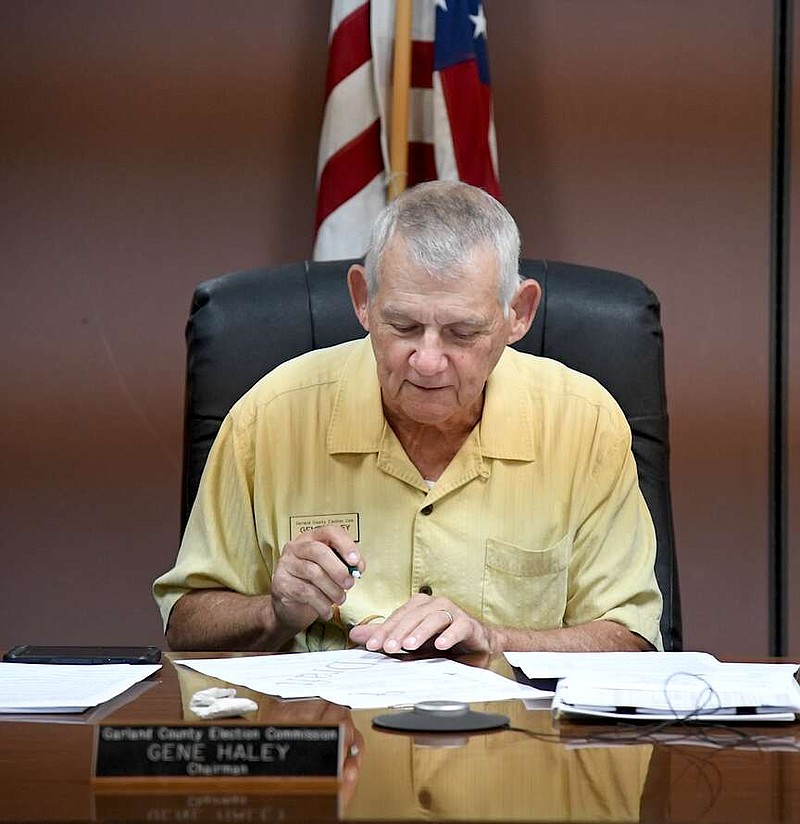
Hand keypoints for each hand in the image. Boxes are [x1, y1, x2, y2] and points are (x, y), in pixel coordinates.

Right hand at [270, 526, 364, 634]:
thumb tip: (357, 566)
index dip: (346, 545)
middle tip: (349, 584)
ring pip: (314, 573)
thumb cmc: (314, 584)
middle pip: (319, 551)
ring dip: (332, 589)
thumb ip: (345, 564)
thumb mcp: (331, 570)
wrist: (290, 608)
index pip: (330, 532)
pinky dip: (322, 604)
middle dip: (339, 570)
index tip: (356, 561)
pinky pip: (306, 592)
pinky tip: (327, 610)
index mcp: (312, 538)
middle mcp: (296, 547)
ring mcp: (286, 565)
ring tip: (340, 599)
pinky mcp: (281, 584)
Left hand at [348, 593, 492, 653]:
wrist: (477, 647)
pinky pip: (459, 626)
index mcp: (419, 607)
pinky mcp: (470, 625)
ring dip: (420, 632)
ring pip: (434, 618)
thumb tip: (355, 633)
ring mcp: (453, 613)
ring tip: (409, 645)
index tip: (371, 645)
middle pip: (413, 616)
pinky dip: (450, 635)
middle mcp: (435, 605)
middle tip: (388, 647)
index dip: (384, 630)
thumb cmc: (442, 642)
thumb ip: (386, 637)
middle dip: (399, 632)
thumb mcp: (411, 642)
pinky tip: (441, 645)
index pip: (398, 617)